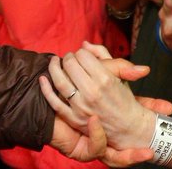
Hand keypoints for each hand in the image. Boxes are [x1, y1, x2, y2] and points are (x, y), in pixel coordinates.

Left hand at [40, 50, 155, 152]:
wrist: (128, 127)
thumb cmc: (123, 98)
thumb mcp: (119, 73)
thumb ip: (103, 54)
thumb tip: (84, 44)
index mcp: (105, 79)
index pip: (83, 56)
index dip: (81, 53)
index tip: (82, 56)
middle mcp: (92, 92)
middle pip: (70, 65)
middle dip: (69, 58)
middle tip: (70, 59)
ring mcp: (81, 106)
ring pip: (59, 80)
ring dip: (54, 67)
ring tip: (55, 62)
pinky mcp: (73, 118)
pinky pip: (54, 102)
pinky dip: (46, 89)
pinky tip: (43, 79)